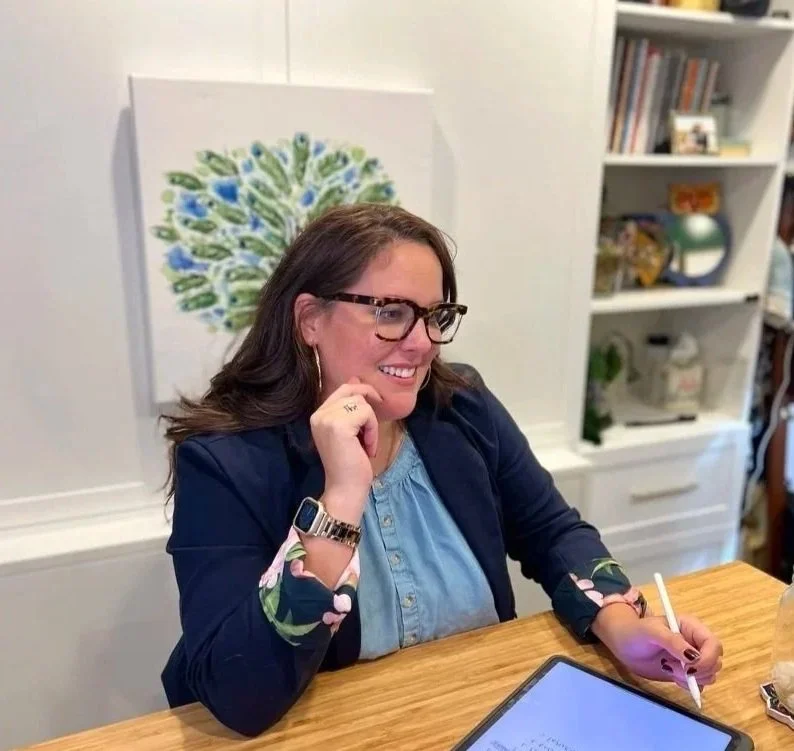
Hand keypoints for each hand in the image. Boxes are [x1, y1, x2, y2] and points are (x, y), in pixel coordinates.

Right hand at [310, 378, 382, 523]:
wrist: (345, 489)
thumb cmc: (350, 463)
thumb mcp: (350, 430)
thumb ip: (350, 407)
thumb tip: (355, 380)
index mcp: (318, 415)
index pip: (342, 389)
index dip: (361, 392)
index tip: (374, 405)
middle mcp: (318, 414)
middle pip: (352, 392)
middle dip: (369, 408)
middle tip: (372, 428)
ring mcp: (326, 419)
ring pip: (361, 403)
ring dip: (371, 424)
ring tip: (367, 444)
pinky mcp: (338, 426)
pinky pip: (366, 414)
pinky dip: (373, 431)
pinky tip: (367, 448)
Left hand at [595, 606, 722, 691]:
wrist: (623, 645)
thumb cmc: (635, 632)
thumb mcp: (652, 632)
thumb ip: (673, 641)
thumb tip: (694, 656)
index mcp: (691, 627)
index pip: (714, 644)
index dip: (708, 658)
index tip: (690, 667)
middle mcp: (695, 643)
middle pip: (715, 662)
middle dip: (699, 670)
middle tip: (674, 668)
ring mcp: (692, 659)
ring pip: (709, 675)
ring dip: (692, 678)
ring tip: (669, 668)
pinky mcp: (686, 673)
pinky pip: (699, 684)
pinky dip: (689, 685)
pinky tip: (672, 676)